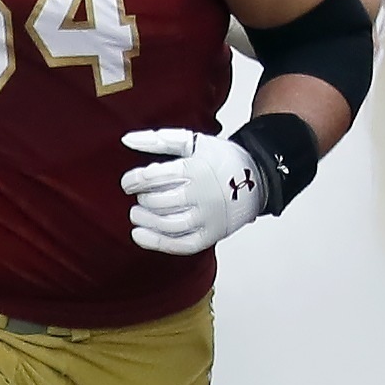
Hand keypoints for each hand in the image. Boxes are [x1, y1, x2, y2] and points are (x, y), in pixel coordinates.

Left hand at [121, 126, 268, 255]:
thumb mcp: (192, 142)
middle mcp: (202, 195)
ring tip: (136, 214)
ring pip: (167, 225)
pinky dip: (156, 243)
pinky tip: (139, 235)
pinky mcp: (211, 235)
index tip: (127, 183)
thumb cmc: (222, 159)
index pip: (154, 177)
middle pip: (159, 202)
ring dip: (145, 221)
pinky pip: (180, 245)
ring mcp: (207, 218)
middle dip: (142, 199)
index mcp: (195, 169)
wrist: (258, 178)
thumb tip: (126, 140)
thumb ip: (158, 140)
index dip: (134, 180)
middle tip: (140, 196)